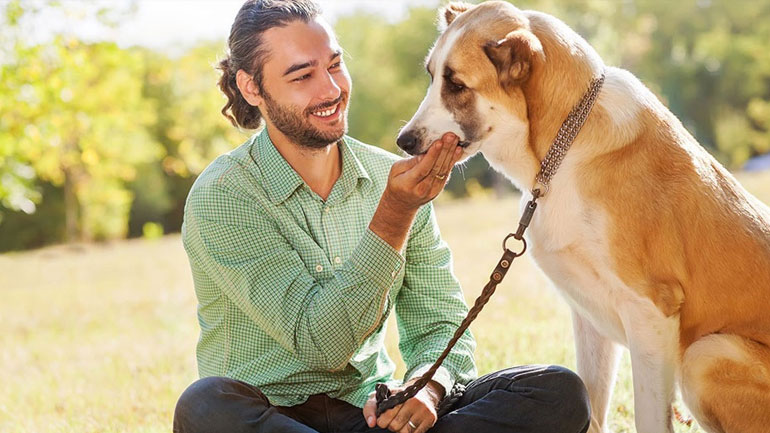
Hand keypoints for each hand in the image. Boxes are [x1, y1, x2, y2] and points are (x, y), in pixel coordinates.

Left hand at [362, 380, 443, 432]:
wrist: (423, 392)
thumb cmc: (398, 397)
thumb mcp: (382, 397)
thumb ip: (370, 409)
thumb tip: (371, 423)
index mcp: (399, 394)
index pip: (386, 417)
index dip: (382, 421)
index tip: (383, 420)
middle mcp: (413, 401)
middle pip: (395, 426)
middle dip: (392, 426)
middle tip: (394, 420)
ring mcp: (423, 409)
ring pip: (406, 432)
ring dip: (401, 431)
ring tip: (402, 423)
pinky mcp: (431, 417)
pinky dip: (411, 432)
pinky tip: (410, 425)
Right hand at [369, 133, 462, 250]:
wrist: (402, 203)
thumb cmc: (397, 181)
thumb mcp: (396, 170)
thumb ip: (410, 162)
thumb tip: (424, 154)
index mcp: (409, 183)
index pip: (423, 168)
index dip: (432, 155)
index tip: (439, 142)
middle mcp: (422, 189)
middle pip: (436, 168)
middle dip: (445, 151)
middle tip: (451, 136)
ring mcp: (432, 191)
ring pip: (444, 171)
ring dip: (451, 154)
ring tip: (456, 140)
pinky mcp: (439, 189)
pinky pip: (446, 173)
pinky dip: (452, 161)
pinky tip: (458, 150)